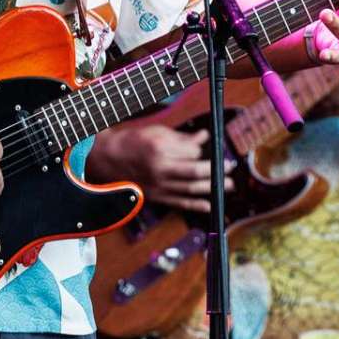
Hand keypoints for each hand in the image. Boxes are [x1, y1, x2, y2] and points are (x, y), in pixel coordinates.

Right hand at [87, 124, 230, 212]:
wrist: (108, 159)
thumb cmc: (134, 142)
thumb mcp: (158, 132)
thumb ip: (183, 138)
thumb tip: (205, 137)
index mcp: (160, 149)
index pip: (192, 152)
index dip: (204, 151)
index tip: (213, 149)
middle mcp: (159, 169)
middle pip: (194, 172)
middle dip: (216, 171)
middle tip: (229, 168)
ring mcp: (157, 185)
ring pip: (189, 189)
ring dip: (212, 188)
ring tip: (228, 186)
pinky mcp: (155, 196)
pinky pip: (178, 203)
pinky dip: (195, 205)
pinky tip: (209, 205)